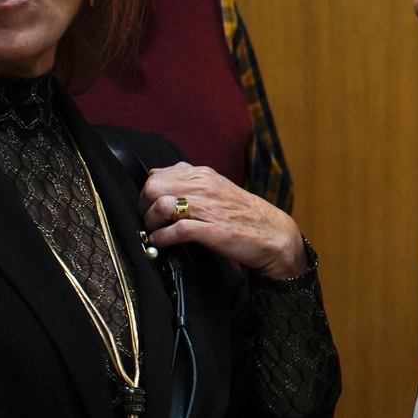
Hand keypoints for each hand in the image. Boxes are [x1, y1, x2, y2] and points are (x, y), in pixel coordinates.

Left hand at [141, 163, 306, 280]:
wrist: (273, 234)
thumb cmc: (243, 215)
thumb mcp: (217, 189)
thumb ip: (190, 182)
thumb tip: (157, 177)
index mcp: (204, 175)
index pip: (157, 174)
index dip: (147, 193)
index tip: (149, 206)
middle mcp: (205, 187)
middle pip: (153, 187)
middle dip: (144, 206)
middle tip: (149, 220)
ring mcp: (209, 208)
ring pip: (161, 206)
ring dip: (152, 222)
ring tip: (156, 231)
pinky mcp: (213, 230)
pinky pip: (176, 230)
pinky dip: (162, 238)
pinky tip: (161, 243)